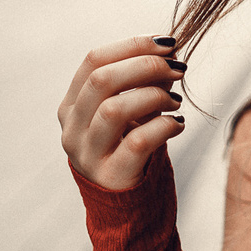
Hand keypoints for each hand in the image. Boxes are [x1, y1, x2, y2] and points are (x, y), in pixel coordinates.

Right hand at [59, 35, 187, 189]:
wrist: (127, 207)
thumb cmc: (130, 149)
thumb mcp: (129, 112)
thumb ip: (141, 83)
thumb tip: (168, 50)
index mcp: (71, 106)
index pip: (93, 60)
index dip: (132, 45)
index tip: (167, 43)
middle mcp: (72, 129)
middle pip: (102, 80)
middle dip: (146, 66)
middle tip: (177, 69)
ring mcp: (87, 154)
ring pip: (114, 109)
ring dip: (154, 96)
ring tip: (175, 101)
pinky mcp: (111, 176)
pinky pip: (138, 142)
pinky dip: (164, 126)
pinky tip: (178, 124)